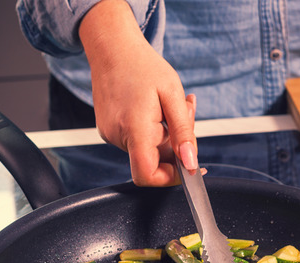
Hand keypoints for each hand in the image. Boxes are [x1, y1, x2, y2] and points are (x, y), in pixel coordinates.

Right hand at [79, 0, 197, 185]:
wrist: (112, 47)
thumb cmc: (142, 65)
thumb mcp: (172, 95)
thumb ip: (183, 133)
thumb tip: (191, 163)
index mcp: (134, 128)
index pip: (147, 175)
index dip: (170, 179)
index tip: (188, 166)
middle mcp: (117, 136)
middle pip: (154, 161)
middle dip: (176, 144)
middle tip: (186, 111)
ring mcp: (110, 134)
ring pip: (149, 149)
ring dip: (167, 133)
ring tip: (170, 104)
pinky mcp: (109, 130)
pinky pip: (138, 140)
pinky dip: (154, 129)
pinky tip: (157, 106)